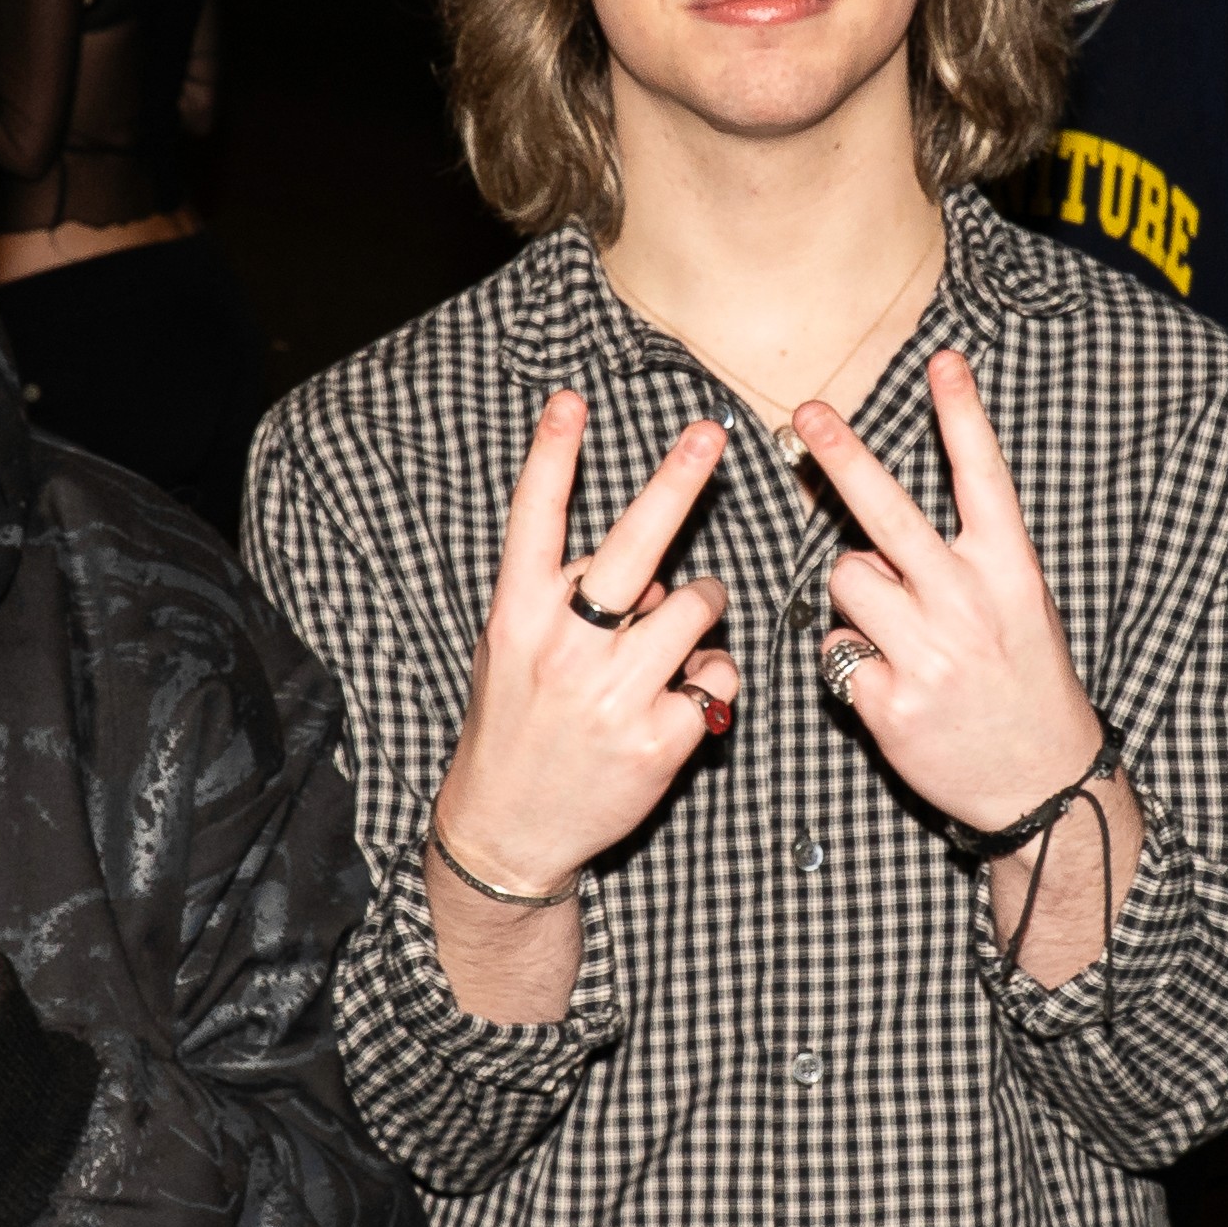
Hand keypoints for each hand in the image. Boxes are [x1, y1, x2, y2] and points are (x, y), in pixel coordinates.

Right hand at [436, 394, 741, 893]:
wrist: (509, 828)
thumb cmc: (518, 720)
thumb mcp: (512, 648)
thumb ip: (565, 599)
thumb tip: (644, 568)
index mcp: (518, 615)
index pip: (535, 519)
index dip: (552, 454)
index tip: (570, 398)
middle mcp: (565, 648)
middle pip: (634, 547)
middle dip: (677, 481)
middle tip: (711, 433)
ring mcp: (613, 694)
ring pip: (698, 609)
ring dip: (705, 607)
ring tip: (679, 635)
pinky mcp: (659, 739)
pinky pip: (718, 677)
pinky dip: (710, 681)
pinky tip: (679, 702)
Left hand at [790, 354, 1102, 835]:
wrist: (1043, 781)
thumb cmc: (1023, 678)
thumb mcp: (1019, 605)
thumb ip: (959, 564)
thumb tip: (876, 537)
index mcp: (1009, 570)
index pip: (982, 477)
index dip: (961, 415)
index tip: (943, 360)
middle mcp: (969, 602)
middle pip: (889, 513)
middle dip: (844, 456)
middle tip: (809, 413)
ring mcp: (929, 653)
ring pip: (845, 579)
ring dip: (853, 595)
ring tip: (893, 629)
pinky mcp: (889, 702)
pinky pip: (834, 650)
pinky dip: (848, 660)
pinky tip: (888, 683)